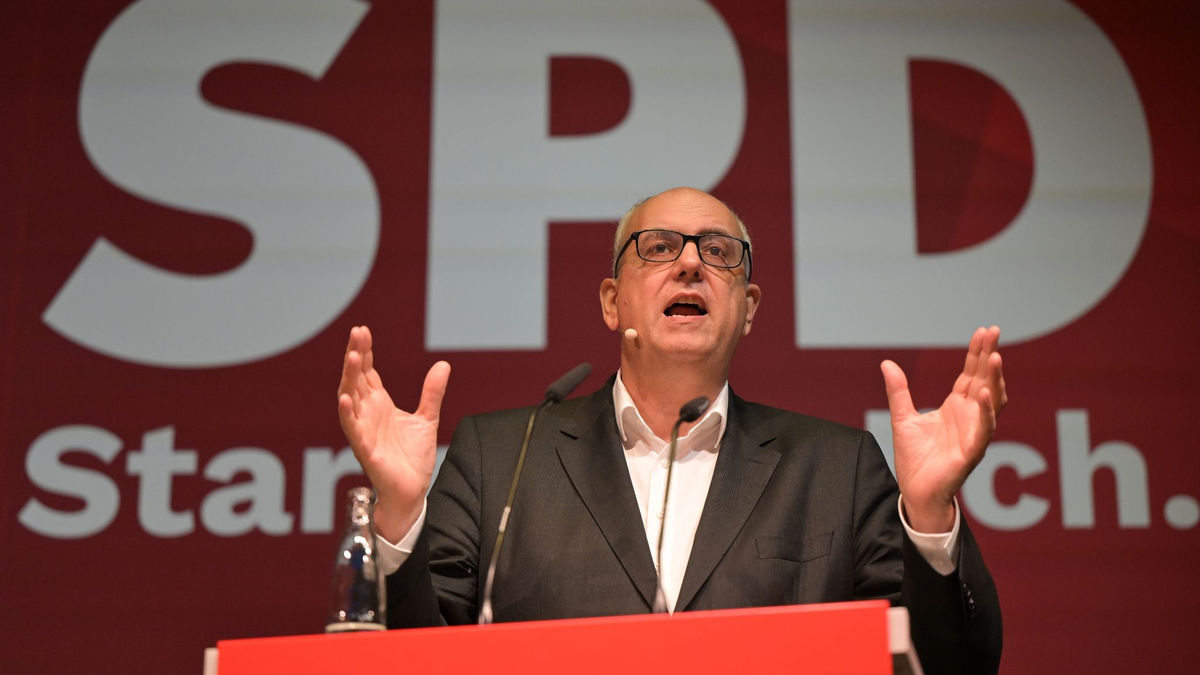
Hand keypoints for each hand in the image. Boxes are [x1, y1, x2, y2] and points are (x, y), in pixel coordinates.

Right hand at [337, 325, 449, 541]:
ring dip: (349, 378)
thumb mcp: (427, 419)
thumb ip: (431, 393)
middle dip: (355, 356)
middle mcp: (367, 414)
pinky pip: (352, 429)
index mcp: (379, 405)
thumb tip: (443, 365)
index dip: (365, 352)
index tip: (363, 331)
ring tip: (352, 356)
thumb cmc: (412, 459)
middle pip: (356, 379)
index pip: (367, 373)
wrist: (413, 491)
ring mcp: (363, 430)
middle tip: (356, 333)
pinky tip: (345, 399)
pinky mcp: (365, 449)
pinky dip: (347, 414)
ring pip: (350, 399)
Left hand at [881, 326, 1006, 532]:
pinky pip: (984, 430)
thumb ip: (898, 391)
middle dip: (990, 356)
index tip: (984, 331)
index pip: (971, 374)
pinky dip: (985, 411)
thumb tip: (886, 363)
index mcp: (956, 408)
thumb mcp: (903, 418)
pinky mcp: (972, 452)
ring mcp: (974, 433)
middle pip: (985, 380)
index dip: (977, 353)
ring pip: (992, 402)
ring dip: (994, 380)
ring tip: (994, 357)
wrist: (915, 491)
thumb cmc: (915, 459)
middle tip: (994, 332)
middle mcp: (970, 417)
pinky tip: (983, 393)